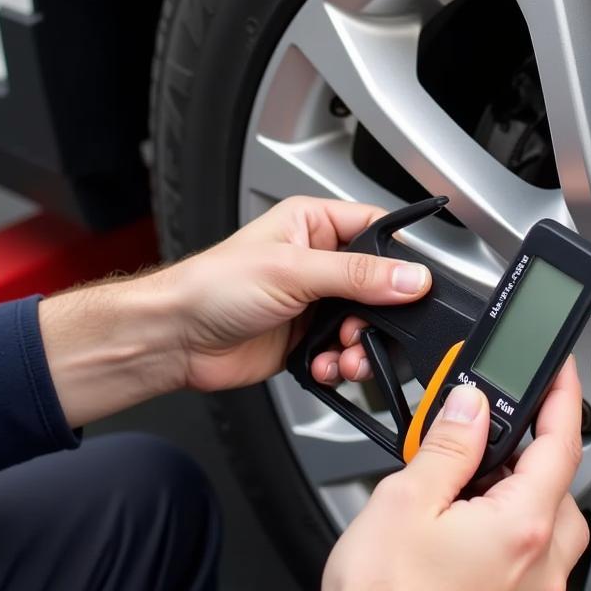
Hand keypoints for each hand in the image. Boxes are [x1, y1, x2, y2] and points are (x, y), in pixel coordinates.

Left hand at [174, 197, 431, 391]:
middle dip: (379, 315)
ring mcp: (314, 302)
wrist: (175, 339)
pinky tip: (326, 366)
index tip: (415, 285)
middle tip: (368, 329)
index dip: (400, 258)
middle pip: (379, 286)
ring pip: (365, 324)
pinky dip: (342, 365)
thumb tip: (411, 277)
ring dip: (361, 346)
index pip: (377, 230)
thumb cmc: (212, 286)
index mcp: (314, 224)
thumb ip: (357, 275)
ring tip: (346, 355)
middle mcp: (319, 261)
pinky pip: (344, 352)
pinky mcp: (307, 339)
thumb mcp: (293, 271)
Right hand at [311, 357, 589, 590]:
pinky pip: (534, 570)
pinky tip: (468, 536)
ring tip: (470, 487)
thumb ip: (449, 445)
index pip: (562, 443)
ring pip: (551, 532)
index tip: (560, 372)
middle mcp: (540, 571)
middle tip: (490, 433)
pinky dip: (513, 541)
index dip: (563, 397)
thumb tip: (471, 406)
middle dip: (534, 454)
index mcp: (521, 528)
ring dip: (524, 499)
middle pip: (561, 488)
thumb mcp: (406, 501)